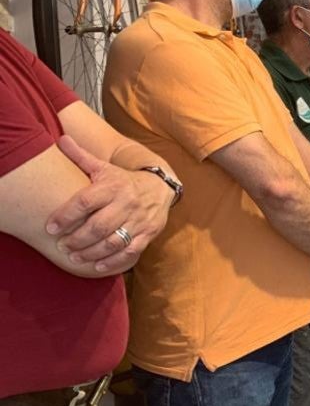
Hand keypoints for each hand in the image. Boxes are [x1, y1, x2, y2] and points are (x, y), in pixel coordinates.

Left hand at [45, 135, 173, 272]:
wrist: (161, 187)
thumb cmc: (124, 180)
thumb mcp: (105, 167)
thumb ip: (81, 157)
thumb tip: (61, 139)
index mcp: (113, 186)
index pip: (85, 202)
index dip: (66, 215)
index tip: (51, 228)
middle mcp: (126, 203)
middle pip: (98, 226)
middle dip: (77, 239)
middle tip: (62, 246)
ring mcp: (139, 220)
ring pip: (113, 242)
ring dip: (91, 253)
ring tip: (74, 256)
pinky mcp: (148, 234)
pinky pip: (130, 251)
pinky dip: (113, 261)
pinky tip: (97, 266)